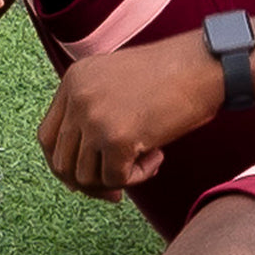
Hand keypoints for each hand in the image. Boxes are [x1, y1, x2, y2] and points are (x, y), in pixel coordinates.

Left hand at [37, 34, 223, 199]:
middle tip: (116, 188)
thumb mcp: (118, 82)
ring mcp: (94, 118)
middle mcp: (78, 97)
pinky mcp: (116, 138)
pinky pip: (116, 179)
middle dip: (88, 183)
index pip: (47, 137)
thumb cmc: (173, 75)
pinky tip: (158, 157)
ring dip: (117, 179)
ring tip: (148, 159)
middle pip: (61, 162)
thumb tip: (79, 174)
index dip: (65, 164)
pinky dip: (138, 178)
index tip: (88, 176)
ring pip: (86, 177)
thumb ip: (94, 112)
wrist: (207, 65)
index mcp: (74, 79)